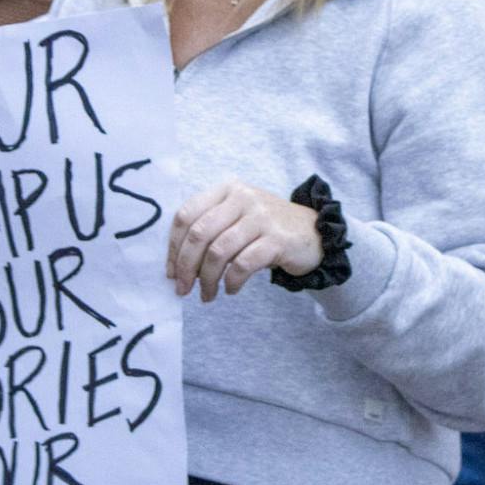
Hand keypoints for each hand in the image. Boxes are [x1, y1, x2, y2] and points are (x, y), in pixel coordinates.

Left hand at [167, 179, 321, 302]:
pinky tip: (230, 289)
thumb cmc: (265, 229)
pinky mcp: (277, 239)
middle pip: (199, 234)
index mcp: (226, 189)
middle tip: (183, 289)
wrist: (313, 233)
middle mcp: (242, 198)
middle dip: (186, 266)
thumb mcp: (236, 217)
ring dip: (207, 279)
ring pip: (219, 252)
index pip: (187, 215)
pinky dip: (231, 281)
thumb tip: (176, 266)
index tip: (171, 272)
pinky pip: (243, 264)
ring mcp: (261, 217)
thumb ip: (209, 229)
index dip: (173, 247)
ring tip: (206, 295)